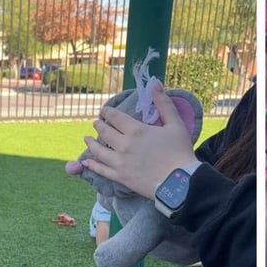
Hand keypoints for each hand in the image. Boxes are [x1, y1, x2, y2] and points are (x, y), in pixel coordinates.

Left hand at [67, 87, 197, 198]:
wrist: (179, 182)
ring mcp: (120, 162)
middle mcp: (124, 144)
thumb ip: (164, 104)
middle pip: (105, 132)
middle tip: (96, 123)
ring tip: (87, 139)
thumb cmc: (179, 152)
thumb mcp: (175, 124)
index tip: (104, 111)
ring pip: (99, 151)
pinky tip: (87, 161)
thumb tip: (155, 84)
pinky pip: (101, 170)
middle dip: (99, 126)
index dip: (108, 112)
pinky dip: (92, 164)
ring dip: (91, 143)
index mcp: (136, 130)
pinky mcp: (120, 177)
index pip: (115, 117)